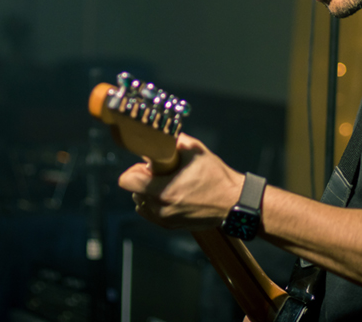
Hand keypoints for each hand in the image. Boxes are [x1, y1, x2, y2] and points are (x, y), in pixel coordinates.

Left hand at [118, 133, 243, 231]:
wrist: (233, 202)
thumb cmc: (217, 177)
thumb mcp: (196, 151)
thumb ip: (173, 141)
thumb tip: (159, 136)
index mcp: (164, 190)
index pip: (127, 180)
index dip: (137, 169)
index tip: (151, 166)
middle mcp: (160, 208)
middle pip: (134, 190)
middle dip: (145, 179)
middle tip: (165, 173)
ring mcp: (165, 219)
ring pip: (141, 202)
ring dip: (150, 192)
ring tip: (170, 184)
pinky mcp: (170, 225)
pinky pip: (150, 212)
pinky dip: (156, 202)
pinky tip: (172, 194)